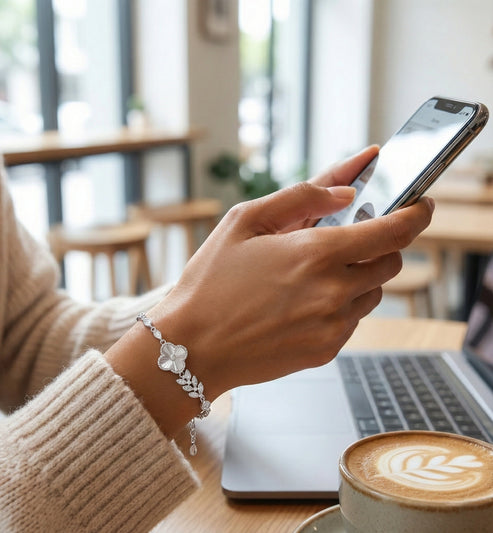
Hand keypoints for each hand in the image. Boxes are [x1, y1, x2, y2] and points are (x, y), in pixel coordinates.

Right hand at [148, 146, 434, 400]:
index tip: (420, 205)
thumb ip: (302, 196)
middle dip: (378, 245)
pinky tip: (302, 302)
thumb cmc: (210, 282)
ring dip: (358, 275)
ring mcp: (332, 326)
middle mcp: (333, 292)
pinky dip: (341, 304)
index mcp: (315, 253)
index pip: (395, 230)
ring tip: (313, 274)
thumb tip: (347, 190)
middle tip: (347, 239)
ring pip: (374, 292)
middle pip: (391, 261)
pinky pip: (353, 319)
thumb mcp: (245, 220)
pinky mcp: (326, 350)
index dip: (416, 214)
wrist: (191, 347)